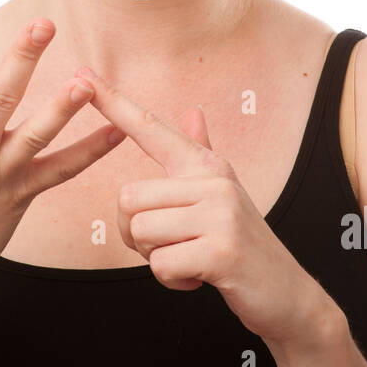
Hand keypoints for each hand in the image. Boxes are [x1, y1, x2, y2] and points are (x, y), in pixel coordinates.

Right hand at [0, 0, 125, 312]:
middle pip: (3, 99)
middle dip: (23, 59)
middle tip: (43, 24)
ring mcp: (2, 177)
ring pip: (39, 135)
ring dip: (66, 107)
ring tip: (90, 81)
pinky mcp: (23, 196)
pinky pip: (63, 172)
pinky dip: (91, 151)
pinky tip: (118, 130)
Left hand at [75, 65, 322, 345]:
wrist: (286, 291)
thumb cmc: (241, 243)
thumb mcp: (222, 192)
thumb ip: (201, 152)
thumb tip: (193, 111)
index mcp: (206, 166)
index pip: (150, 127)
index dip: (113, 103)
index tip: (81, 75)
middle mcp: (213, 181)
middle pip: (128, 199)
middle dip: (137, 235)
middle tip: (173, 245)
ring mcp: (220, 214)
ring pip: (140, 232)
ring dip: (156, 258)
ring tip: (190, 258)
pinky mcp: (221, 251)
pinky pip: (161, 264)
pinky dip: (173, 279)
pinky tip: (200, 277)